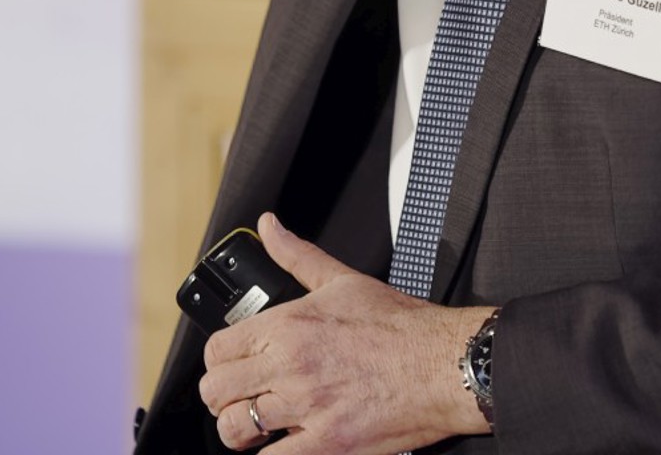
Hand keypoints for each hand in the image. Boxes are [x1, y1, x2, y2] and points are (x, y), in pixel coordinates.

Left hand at [197, 213, 493, 452]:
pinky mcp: (329, 444)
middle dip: (221, 397)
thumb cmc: (400, 326)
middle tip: (238, 398)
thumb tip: (268, 226)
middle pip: (216, 391)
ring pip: (236, 428)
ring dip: (238, 430)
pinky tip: (281, 446)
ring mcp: (308, 409)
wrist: (444, 365)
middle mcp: (290, 367)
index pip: (217, 350)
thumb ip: (296, 255)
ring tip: (254, 427)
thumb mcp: (341, 280)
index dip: (218, 361)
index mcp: (287, 326)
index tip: (230, 366)